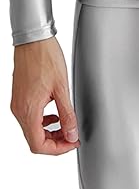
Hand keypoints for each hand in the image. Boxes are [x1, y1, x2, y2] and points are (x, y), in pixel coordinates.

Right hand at [10, 36, 80, 154]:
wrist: (33, 39)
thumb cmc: (45, 57)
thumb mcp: (62, 88)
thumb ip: (67, 114)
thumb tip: (72, 134)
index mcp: (28, 110)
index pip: (39, 145)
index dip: (57, 149)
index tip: (72, 143)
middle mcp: (19, 110)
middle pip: (34, 140)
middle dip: (55, 142)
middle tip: (72, 136)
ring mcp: (17, 103)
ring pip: (32, 129)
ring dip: (49, 132)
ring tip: (66, 125)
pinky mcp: (19, 96)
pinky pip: (29, 117)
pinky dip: (43, 121)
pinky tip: (54, 113)